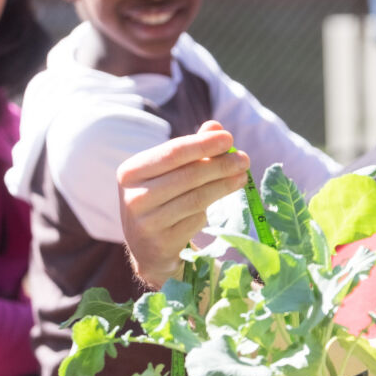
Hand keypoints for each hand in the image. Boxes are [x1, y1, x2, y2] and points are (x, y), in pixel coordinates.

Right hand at [117, 120, 248, 287]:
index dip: (203, 144)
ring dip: (224, 186)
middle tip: (244, 160)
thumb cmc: (161, 200)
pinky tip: (215, 205)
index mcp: (130, 172)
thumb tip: (216, 127)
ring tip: (242, 177)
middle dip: (220, 165)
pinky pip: (195, 220)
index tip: (229, 138)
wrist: (147, 247)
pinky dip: (208, 211)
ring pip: (196, 199)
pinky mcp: (161, 244)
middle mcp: (133, 197)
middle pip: (187, 175)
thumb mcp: (169, 173)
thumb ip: (191, 149)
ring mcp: (146, 223)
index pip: (172, 153)